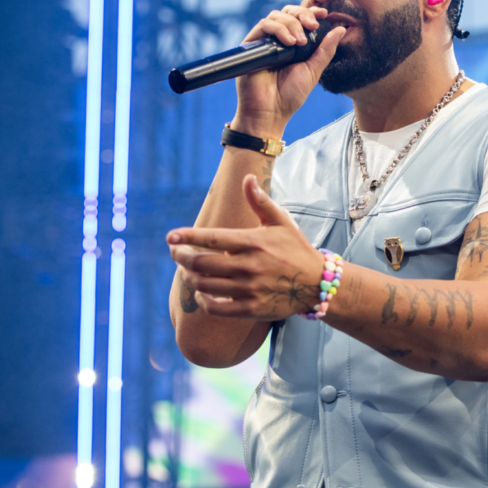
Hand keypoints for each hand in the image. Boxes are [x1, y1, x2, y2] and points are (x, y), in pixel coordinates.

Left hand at [168, 174, 322, 319]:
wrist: (318, 283)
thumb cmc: (296, 249)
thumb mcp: (281, 222)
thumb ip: (260, 202)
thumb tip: (247, 178)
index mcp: (253, 242)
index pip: (211, 237)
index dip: (187, 236)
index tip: (170, 236)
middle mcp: (249, 266)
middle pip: (200, 263)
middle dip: (181, 257)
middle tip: (175, 252)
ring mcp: (249, 289)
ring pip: (204, 285)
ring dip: (189, 277)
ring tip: (187, 271)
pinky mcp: (251, 309)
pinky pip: (216, 308)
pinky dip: (203, 300)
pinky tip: (202, 292)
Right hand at [233, 5, 345, 137]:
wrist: (270, 112)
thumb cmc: (290, 95)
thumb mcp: (314, 70)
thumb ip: (326, 50)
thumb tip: (341, 29)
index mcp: (292, 43)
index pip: (299, 18)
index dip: (310, 12)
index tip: (323, 14)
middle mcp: (277, 40)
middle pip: (287, 12)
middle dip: (302, 14)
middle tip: (313, 25)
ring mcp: (263, 42)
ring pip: (275, 16)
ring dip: (291, 23)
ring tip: (300, 41)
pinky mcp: (250, 45)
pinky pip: (263, 26)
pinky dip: (278, 29)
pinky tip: (290, 43)